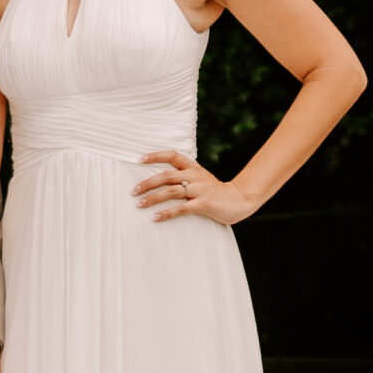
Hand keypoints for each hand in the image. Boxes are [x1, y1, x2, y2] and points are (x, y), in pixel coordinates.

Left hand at [133, 150, 259, 226]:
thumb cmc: (215, 191)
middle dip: (148, 183)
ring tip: (140, 204)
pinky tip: (155, 217)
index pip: (173, 155)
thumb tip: (161, 179)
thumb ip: (185, 176)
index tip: (140, 159)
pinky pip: (180, 208)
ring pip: (171, 191)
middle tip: (133, 191)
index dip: (156, 156)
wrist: (238, 200)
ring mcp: (199, 190)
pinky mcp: (203, 204)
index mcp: (194, 167)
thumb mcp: (201, 178)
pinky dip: (166, 213)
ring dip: (153, 198)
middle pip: (167, 176)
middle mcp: (195, 176)